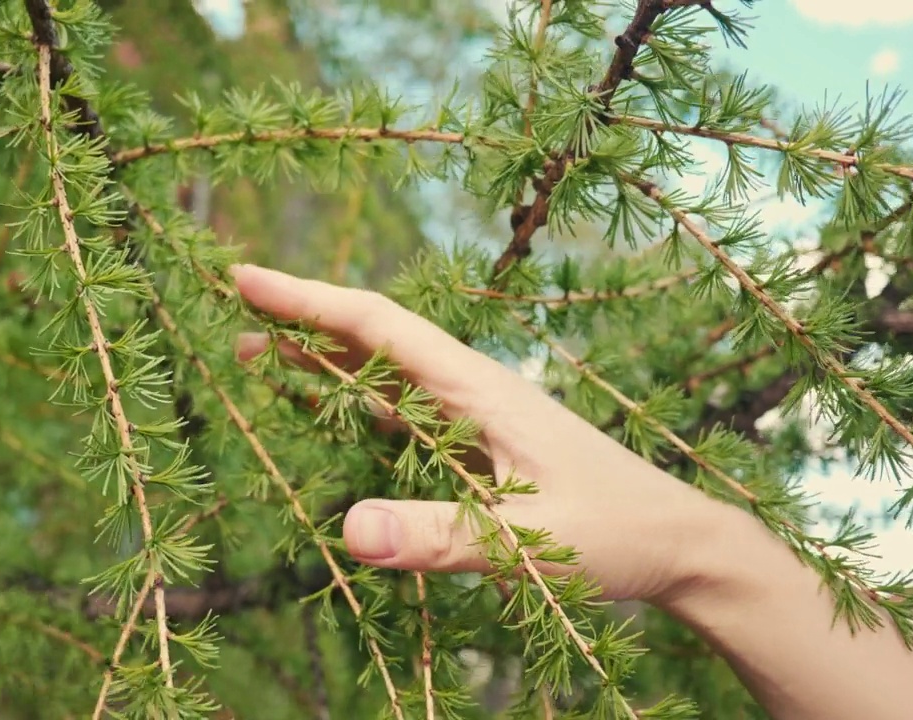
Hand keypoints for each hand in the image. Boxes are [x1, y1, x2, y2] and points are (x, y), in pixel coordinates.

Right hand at [231, 263, 724, 603]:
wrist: (680, 544)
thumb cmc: (618, 534)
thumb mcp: (531, 542)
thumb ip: (442, 536)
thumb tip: (345, 530)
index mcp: (480, 390)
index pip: (379, 327)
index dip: (309, 301)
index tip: (245, 279)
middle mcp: (472, 390)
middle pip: (373, 338)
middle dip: (301, 319)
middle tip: (232, 307)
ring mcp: (474, 417)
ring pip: (382, 374)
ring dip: (319, 360)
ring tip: (253, 352)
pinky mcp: (478, 445)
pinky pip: (400, 412)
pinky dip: (351, 401)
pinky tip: (323, 407)